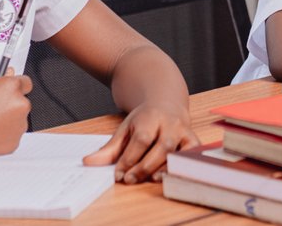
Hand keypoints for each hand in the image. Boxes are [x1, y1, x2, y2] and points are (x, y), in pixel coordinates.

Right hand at [0, 71, 31, 158]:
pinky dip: (3, 134)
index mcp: (11, 87)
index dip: (16, 86)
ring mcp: (18, 126)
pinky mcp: (13, 143)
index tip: (8, 91)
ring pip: (18, 120)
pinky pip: (12, 135)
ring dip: (8, 119)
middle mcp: (20, 105)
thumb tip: (8, 73)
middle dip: (10, 103)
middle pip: (22, 102)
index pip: (26, 83)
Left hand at [82, 101, 197, 183]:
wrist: (167, 102)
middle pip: (161, 146)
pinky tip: (169, 175)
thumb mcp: (125, 129)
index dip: (130, 158)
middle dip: (145, 166)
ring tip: (150, 180)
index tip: (118, 174)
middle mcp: (170, 123)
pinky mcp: (193, 140)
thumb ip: (109, 149)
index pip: (141, 139)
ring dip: (164, 168)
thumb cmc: (144, 119)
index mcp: (151, 117)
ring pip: (177, 152)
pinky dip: (182, 166)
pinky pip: (191, 155)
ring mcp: (184, 131)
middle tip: (130, 180)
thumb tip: (88, 162)